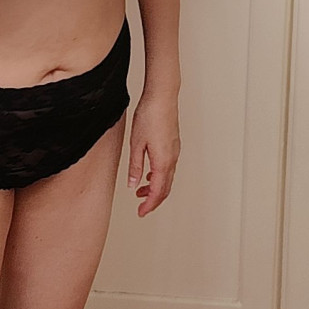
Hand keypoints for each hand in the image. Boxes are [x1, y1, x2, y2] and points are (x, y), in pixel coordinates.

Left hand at [126, 92, 180, 215]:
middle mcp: (172, 159)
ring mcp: (175, 151)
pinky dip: (160, 176)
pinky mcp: (174, 144)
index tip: (141, 212)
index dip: (149, 205)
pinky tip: (150, 172)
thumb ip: (135, 166)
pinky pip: (169, 167)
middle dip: (153, 200)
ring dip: (156, 188)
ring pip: (168, 178)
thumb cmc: (149, 116)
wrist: (162, 96)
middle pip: (165, 188)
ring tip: (141, 190)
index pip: (158, 192)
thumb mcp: (136, 143)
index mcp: (163, 162)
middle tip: (141, 207)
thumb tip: (133, 185)